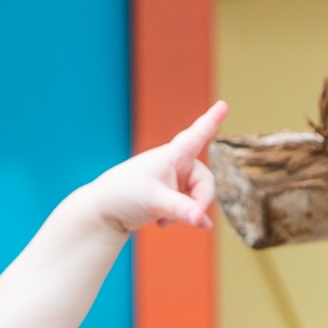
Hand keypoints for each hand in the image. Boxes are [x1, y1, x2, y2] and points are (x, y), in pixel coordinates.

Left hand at [77, 101, 224, 235]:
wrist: (104, 211)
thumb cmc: (125, 195)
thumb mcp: (156, 201)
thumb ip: (182, 211)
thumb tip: (204, 223)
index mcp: (172, 155)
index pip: (197, 135)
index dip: (212, 119)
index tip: (223, 103)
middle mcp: (177, 165)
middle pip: (206, 182)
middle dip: (200, 202)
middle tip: (191, 220)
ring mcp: (175, 181)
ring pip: (198, 198)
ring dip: (187, 213)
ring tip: (163, 220)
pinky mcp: (172, 196)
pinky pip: (189, 208)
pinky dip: (181, 217)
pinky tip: (162, 223)